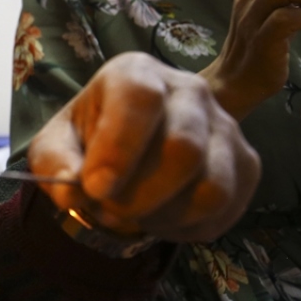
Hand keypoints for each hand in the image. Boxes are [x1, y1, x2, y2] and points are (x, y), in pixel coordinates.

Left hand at [30, 52, 260, 243]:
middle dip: (139, 195)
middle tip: (108, 209)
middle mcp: (189, 90)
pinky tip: (161, 218)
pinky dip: (187, 228)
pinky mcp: (246, 162)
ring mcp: (226, 125)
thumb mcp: (55, 146)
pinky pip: (226, 208)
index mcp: (136, 73)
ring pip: (212, 186)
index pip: (141, 98)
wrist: (127, 152)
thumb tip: (73, 190)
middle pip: (183, 149)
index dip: (119, 147)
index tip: (95, 188)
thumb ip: (54, 163)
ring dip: (164, 216)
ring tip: (134, 215)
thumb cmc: (88, 141)